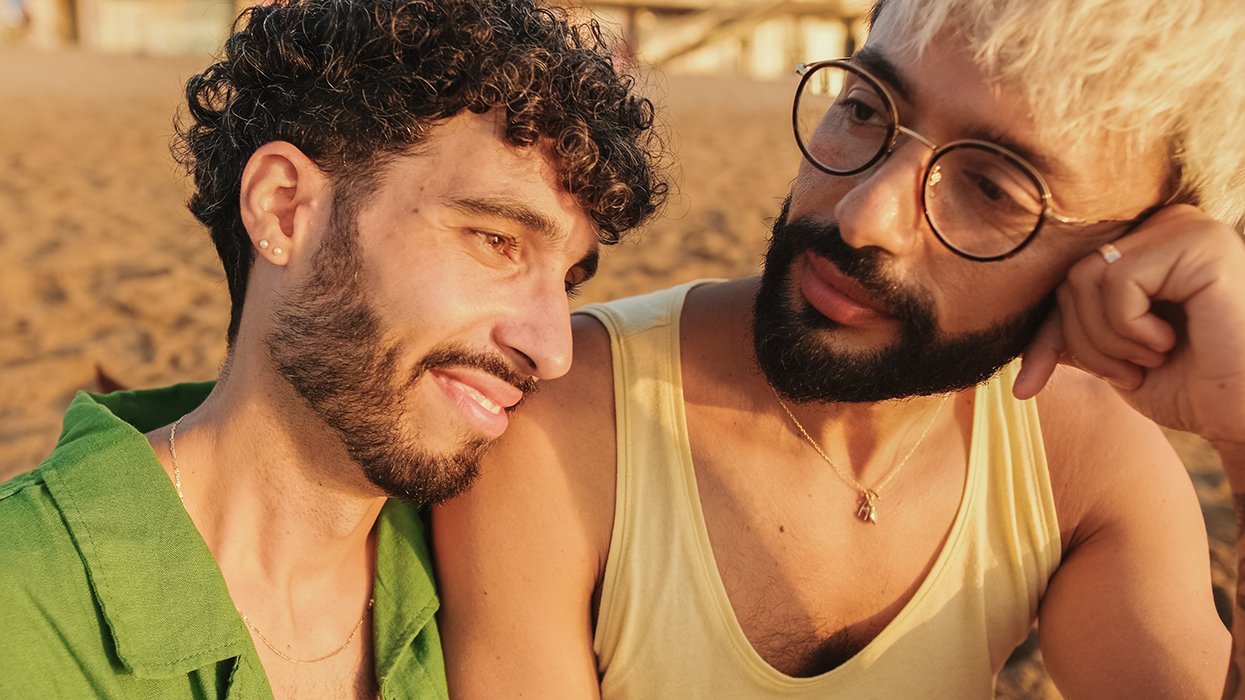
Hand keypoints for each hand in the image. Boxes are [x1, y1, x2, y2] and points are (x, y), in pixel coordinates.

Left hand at [1014, 205, 1244, 451]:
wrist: (1244, 416)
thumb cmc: (1193, 387)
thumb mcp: (1111, 357)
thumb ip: (1070, 332)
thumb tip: (1010, 349)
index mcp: (1147, 246)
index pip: (1065, 281)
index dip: (1045, 336)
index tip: (1024, 388)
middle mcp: (1167, 224)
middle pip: (1069, 277)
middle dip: (1085, 341)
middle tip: (1130, 371)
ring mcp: (1187, 227)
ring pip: (1085, 277)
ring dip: (1107, 339)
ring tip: (1151, 357)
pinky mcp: (1201, 242)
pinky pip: (1118, 280)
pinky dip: (1130, 328)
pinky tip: (1170, 343)